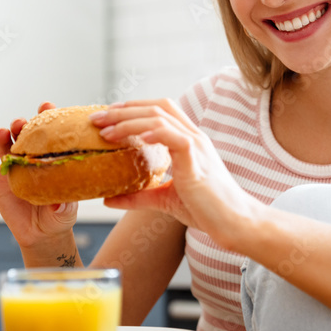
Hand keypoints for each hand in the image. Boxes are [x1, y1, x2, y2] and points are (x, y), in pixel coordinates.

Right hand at [0, 102, 77, 249]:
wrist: (41, 234)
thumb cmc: (59, 215)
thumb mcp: (66, 209)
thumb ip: (62, 205)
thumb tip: (57, 204)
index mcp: (50, 158)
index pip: (49, 133)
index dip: (47, 117)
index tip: (46, 106)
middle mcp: (31, 158)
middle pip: (24, 135)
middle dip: (23, 126)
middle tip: (23, 124)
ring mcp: (12, 166)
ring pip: (6, 144)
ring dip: (6, 134)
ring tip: (6, 131)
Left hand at [90, 98, 259, 247]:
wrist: (233, 223)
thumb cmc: (206, 210)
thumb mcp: (164, 199)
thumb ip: (138, 196)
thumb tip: (108, 198)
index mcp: (188, 141)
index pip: (160, 110)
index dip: (132, 108)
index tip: (108, 115)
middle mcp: (193, 136)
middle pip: (156, 107)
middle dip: (123, 110)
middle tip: (96, 119)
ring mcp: (196, 145)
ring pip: (160, 117)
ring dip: (129, 120)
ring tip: (106, 131)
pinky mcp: (197, 159)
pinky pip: (173, 136)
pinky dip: (153, 132)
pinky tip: (136, 137)